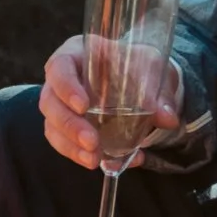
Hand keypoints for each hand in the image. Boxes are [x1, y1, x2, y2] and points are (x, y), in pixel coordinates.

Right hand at [40, 36, 179, 171]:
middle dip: (69, 126)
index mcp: (78, 53)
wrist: (143, 80)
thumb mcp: (153, 69)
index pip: (59, 67)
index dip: (66, 87)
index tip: (84, 106)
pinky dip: (78, 155)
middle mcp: (62, 78)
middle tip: (92, 142)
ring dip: (70, 146)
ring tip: (94, 160)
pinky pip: (62, 142)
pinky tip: (100, 163)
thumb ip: (158, 91)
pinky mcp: (66, 126)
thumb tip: (166, 118)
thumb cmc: (139, 65)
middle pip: (49, 102)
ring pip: (52, 126)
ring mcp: (61, 104)